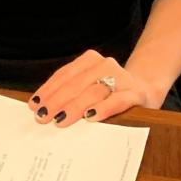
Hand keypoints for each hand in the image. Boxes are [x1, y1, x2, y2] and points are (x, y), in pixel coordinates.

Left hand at [28, 49, 165, 127]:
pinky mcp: (134, 94)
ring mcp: (121, 78)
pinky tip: (90, 117)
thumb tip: (41, 107)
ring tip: (60, 120)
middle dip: (57, 101)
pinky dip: (103, 108)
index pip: (64, 75)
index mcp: (90, 60)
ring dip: (74, 107)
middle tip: (43, 117)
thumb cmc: (109, 92)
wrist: (145, 89)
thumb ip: (70, 92)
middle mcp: (105, 65)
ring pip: (93, 92)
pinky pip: (117, 101)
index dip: (48, 90)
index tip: (34, 105)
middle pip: (76, 84)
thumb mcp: (88, 86)